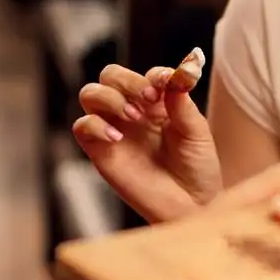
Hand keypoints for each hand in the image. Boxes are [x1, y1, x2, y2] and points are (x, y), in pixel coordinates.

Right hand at [74, 63, 220, 222]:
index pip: (145, 74)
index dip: (154, 75)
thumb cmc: (197, 168)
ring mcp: (115, 130)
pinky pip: (82, 127)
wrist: (191, 205)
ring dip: (109, 97)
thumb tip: (176, 74)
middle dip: (127, 81)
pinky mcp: (101, 152)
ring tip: (133, 116)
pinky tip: (117, 138)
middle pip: (110, 76)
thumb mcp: (196, 132)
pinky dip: (94, 125)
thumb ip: (182, 104)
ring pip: (91, 94)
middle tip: (148, 99)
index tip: (166, 84)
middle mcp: (132, 112)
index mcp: (157, 103)